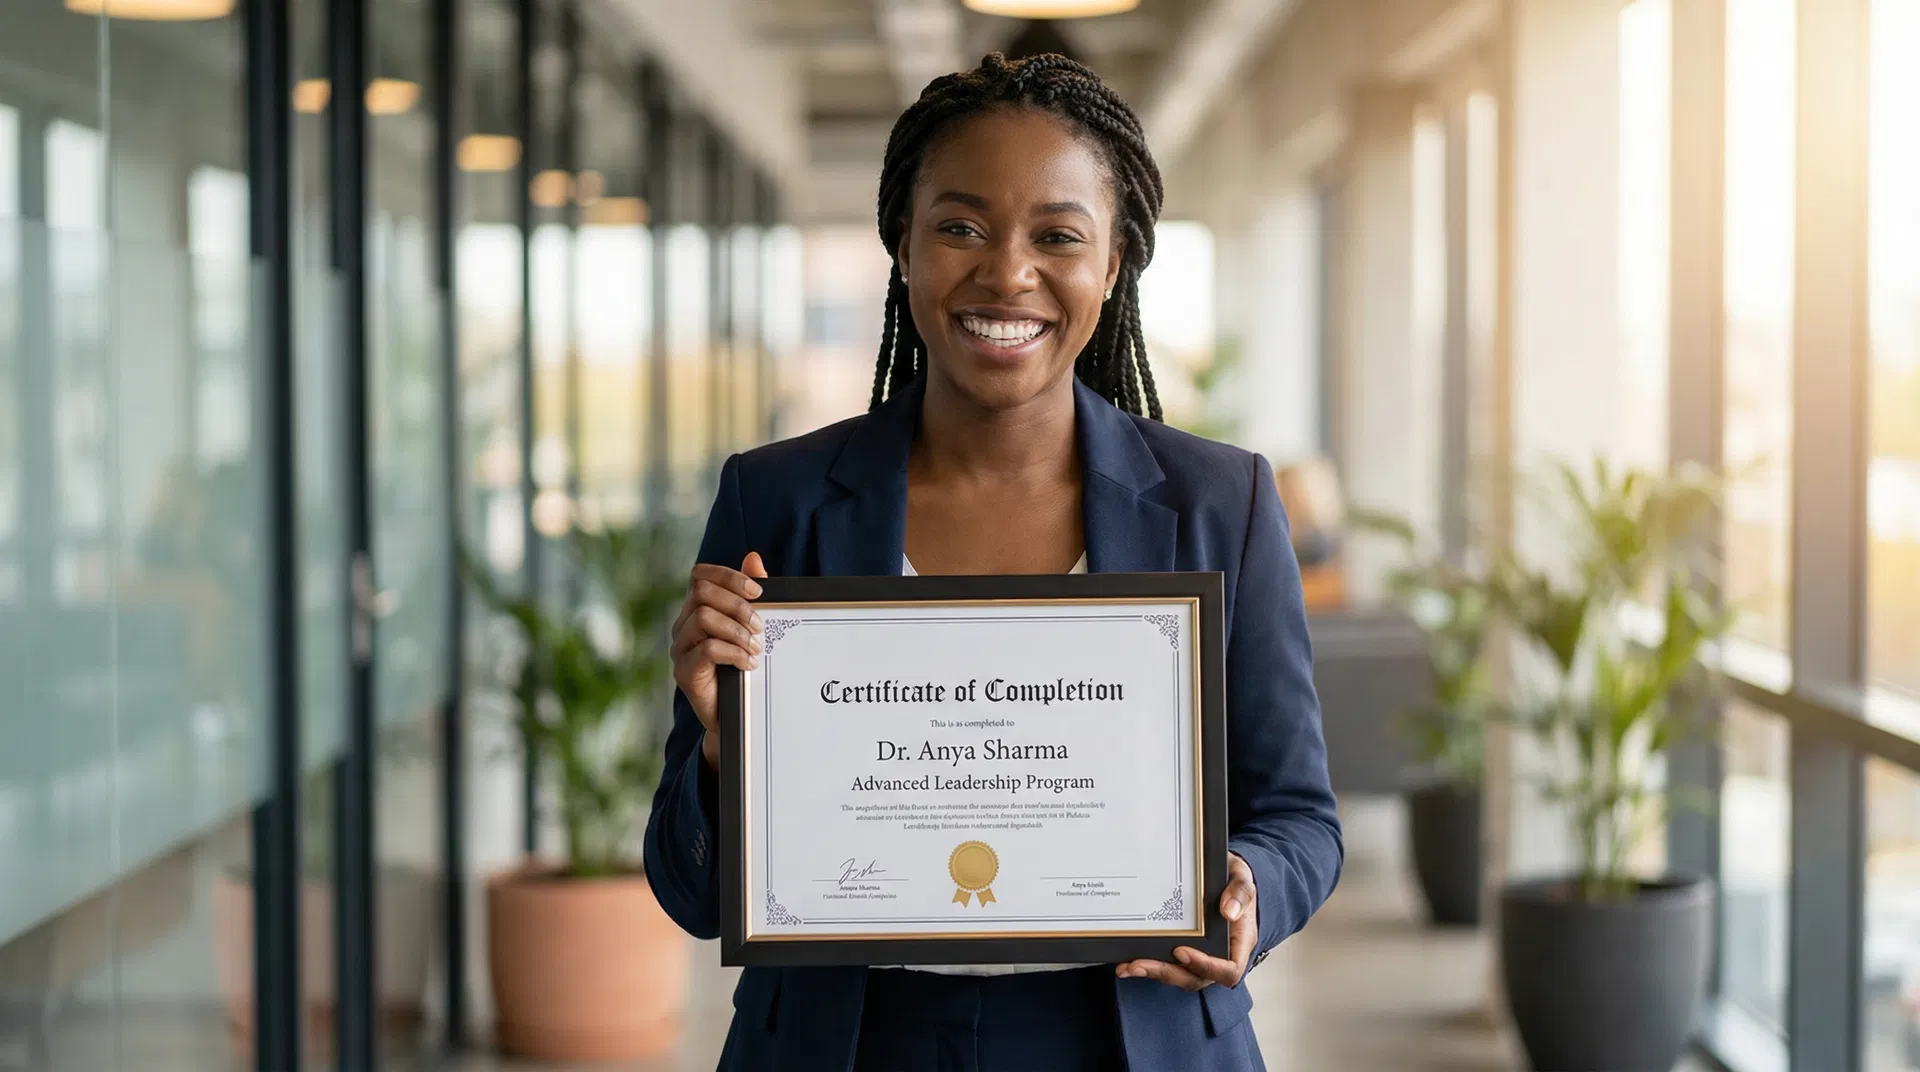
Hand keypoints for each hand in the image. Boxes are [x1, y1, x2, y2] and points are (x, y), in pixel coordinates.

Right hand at [670, 552, 768, 768]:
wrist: (731, 716)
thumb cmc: (740, 668)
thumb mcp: (749, 627)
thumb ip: (750, 595)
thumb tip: (754, 558)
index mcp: (695, 610)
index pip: (700, 575)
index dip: (728, 576)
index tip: (759, 591)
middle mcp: (682, 626)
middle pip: (702, 592)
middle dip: (737, 604)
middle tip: (760, 626)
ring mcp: (680, 649)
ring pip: (704, 618)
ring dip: (737, 631)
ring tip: (756, 648)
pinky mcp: (684, 672)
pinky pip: (707, 649)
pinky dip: (734, 652)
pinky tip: (749, 663)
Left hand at [1116, 852, 1256, 990]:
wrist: (1218, 874)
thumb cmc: (1233, 879)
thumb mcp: (1241, 877)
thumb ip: (1240, 891)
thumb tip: (1229, 911)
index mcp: (1239, 943)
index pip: (1228, 970)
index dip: (1205, 967)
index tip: (1181, 951)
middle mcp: (1220, 956)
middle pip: (1197, 978)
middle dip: (1167, 973)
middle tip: (1141, 964)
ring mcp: (1200, 956)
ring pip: (1179, 975)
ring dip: (1153, 973)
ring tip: (1129, 966)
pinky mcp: (1183, 952)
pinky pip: (1168, 965)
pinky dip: (1148, 965)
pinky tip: (1127, 963)